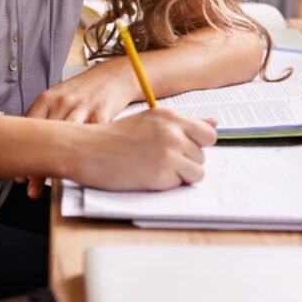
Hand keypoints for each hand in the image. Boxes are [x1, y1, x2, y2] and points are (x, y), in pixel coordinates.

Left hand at [22, 60, 138, 197]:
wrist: (114, 75)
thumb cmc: (85, 90)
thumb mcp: (59, 96)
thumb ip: (44, 116)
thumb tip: (27, 142)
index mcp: (48, 98)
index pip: (28, 129)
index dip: (22, 153)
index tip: (19, 174)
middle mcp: (63, 102)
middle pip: (45, 139)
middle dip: (36, 165)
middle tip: (29, 187)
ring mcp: (82, 108)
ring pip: (65, 141)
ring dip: (55, 166)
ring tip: (47, 185)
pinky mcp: (102, 113)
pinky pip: (91, 137)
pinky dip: (83, 155)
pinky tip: (78, 170)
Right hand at [71, 108, 217, 190]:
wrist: (87, 150)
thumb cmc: (115, 137)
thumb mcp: (151, 121)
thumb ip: (184, 124)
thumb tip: (215, 122)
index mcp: (171, 116)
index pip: (208, 134)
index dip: (198, 145)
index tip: (184, 150)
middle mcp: (174, 132)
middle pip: (203, 156)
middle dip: (186, 162)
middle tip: (159, 160)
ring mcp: (169, 153)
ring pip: (197, 172)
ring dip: (181, 175)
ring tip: (156, 169)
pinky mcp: (162, 174)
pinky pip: (181, 184)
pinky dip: (168, 184)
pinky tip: (148, 176)